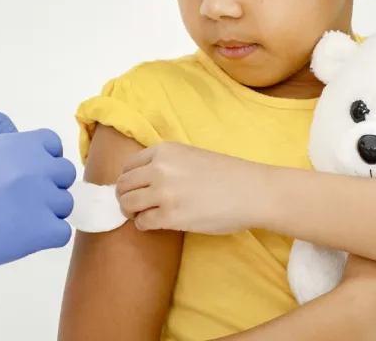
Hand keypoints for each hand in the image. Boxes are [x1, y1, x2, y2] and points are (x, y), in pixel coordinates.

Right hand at [0, 129, 76, 276]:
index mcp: (16, 144)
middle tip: (23, 201)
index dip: (43, 159)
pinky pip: (61, 232)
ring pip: (64, 204)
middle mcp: (35, 166)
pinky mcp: (42, 230)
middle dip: (48, 185)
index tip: (30, 173)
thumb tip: (13, 169)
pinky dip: (48, 237)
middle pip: (63, 173)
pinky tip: (25, 239)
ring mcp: (42, 198)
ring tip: (18, 223)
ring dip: (47, 212)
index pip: (51, 144)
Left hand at [115, 142, 263, 233]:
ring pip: (128, 204)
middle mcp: (159, 169)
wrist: (252, 191)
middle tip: (135, 206)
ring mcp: (163, 194)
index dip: (128, 180)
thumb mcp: (191, 155)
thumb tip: (143, 180)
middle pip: (123, 185)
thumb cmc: (227, 174)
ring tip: (143, 215)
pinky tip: (155, 224)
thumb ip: (166, 163)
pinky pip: (142, 222)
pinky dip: (144, 225)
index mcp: (164, 150)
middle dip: (125, 197)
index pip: (128, 166)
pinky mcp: (170, 217)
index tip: (134, 189)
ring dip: (132, 212)